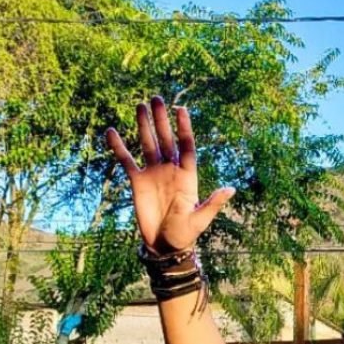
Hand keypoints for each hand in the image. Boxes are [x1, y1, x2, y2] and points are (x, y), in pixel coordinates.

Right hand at [106, 98, 234, 253]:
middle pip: (166, 140)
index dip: (184, 128)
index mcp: (188, 176)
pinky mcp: (138, 181)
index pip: (187, 146)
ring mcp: (154, 173)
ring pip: (148, 144)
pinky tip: (111, 131)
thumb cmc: (185, 234)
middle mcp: (171, 170)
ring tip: (140, 105)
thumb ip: (213, 203)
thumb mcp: (201, 219)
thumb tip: (231, 189)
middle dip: (162, 120)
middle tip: (156, 98)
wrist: (164, 245)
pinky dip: (119, 147)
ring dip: (144, 126)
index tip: (182, 109)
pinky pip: (127, 160)